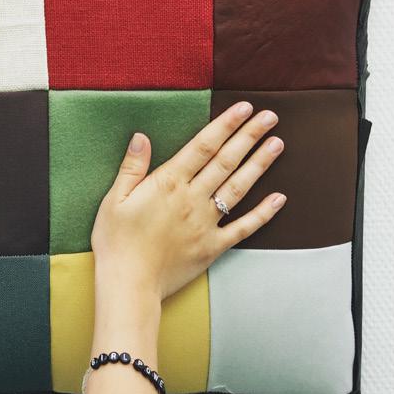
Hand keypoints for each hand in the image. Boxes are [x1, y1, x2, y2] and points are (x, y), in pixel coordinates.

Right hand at [90, 101, 286, 301]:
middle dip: (249, 136)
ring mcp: (205, 223)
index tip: (244, 108)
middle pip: (226, 161)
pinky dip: (263, 213)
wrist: (128, 284)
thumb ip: (132, 167)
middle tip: (269, 116)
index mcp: (168, 183)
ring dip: (259, 165)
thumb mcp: (114, 199)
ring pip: (238, 188)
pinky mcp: (213, 246)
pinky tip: (279, 198)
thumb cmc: (116, 242)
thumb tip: (142, 136)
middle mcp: (192, 199)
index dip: (225, 124)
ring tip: (277, 144)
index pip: (203, 146)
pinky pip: (243, 227)